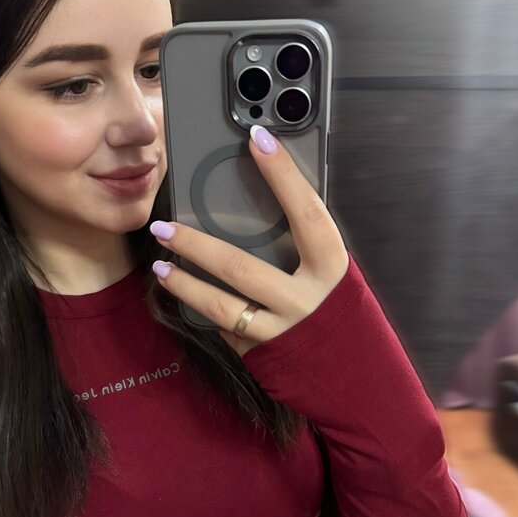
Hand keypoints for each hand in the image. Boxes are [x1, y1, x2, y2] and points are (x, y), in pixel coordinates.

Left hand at [149, 124, 349, 357]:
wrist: (356, 378)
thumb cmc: (340, 311)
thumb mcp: (333, 273)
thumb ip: (305, 244)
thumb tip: (267, 197)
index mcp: (332, 267)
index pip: (306, 212)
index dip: (282, 174)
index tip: (257, 138)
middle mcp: (307, 300)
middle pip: (240, 267)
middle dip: (195, 245)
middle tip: (162, 227)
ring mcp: (283, 330)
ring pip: (222, 307)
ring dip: (185, 285)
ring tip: (161, 267)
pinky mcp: (264, 354)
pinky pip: (228, 329)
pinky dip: (207, 312)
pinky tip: (190, 298)